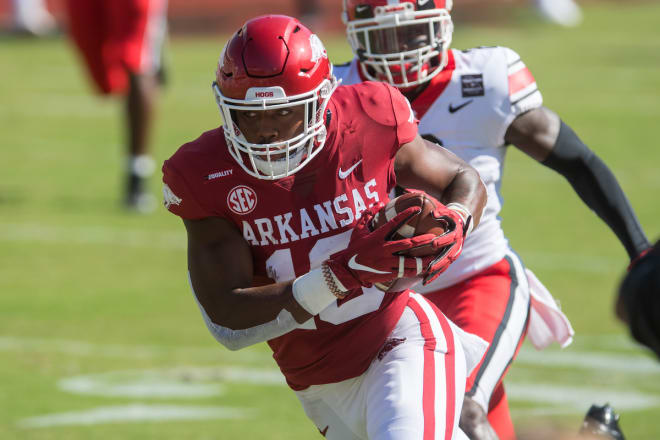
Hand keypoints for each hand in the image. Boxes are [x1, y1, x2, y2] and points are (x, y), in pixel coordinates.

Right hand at [325, 204, 444, 290]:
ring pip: (408, 262)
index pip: (394, 223)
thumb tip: (379, 203)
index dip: (406, 215)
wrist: (347, 270)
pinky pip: (404, 272)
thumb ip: (368, 216)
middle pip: (407, 244)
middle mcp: (383, 250)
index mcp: (377, 237)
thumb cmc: (354, 249)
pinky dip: (413, 271)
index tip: (417, 209)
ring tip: (432, 258)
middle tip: (433, 238)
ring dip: (422, 260)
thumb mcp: (359, 231)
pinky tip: (422, 269)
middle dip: (422, 241)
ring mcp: (386, 263)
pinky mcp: (387, 274)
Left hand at [421, 204, 467, 284]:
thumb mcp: (448, 213)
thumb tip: (433, 213)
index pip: (450, 238)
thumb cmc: (451, 218)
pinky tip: (426, 281)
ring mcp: (454, 254)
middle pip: (448, 255)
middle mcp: (456, 246)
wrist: (461, 226)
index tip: (433, 244)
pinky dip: (435, 276)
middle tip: (429, 267)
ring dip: (436, 273)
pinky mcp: (450, 260)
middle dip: (438, 262)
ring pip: (445, 265)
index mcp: (456, 234)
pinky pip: (443, 269)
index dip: (442, 241)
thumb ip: (441, 213)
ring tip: (426, 279)